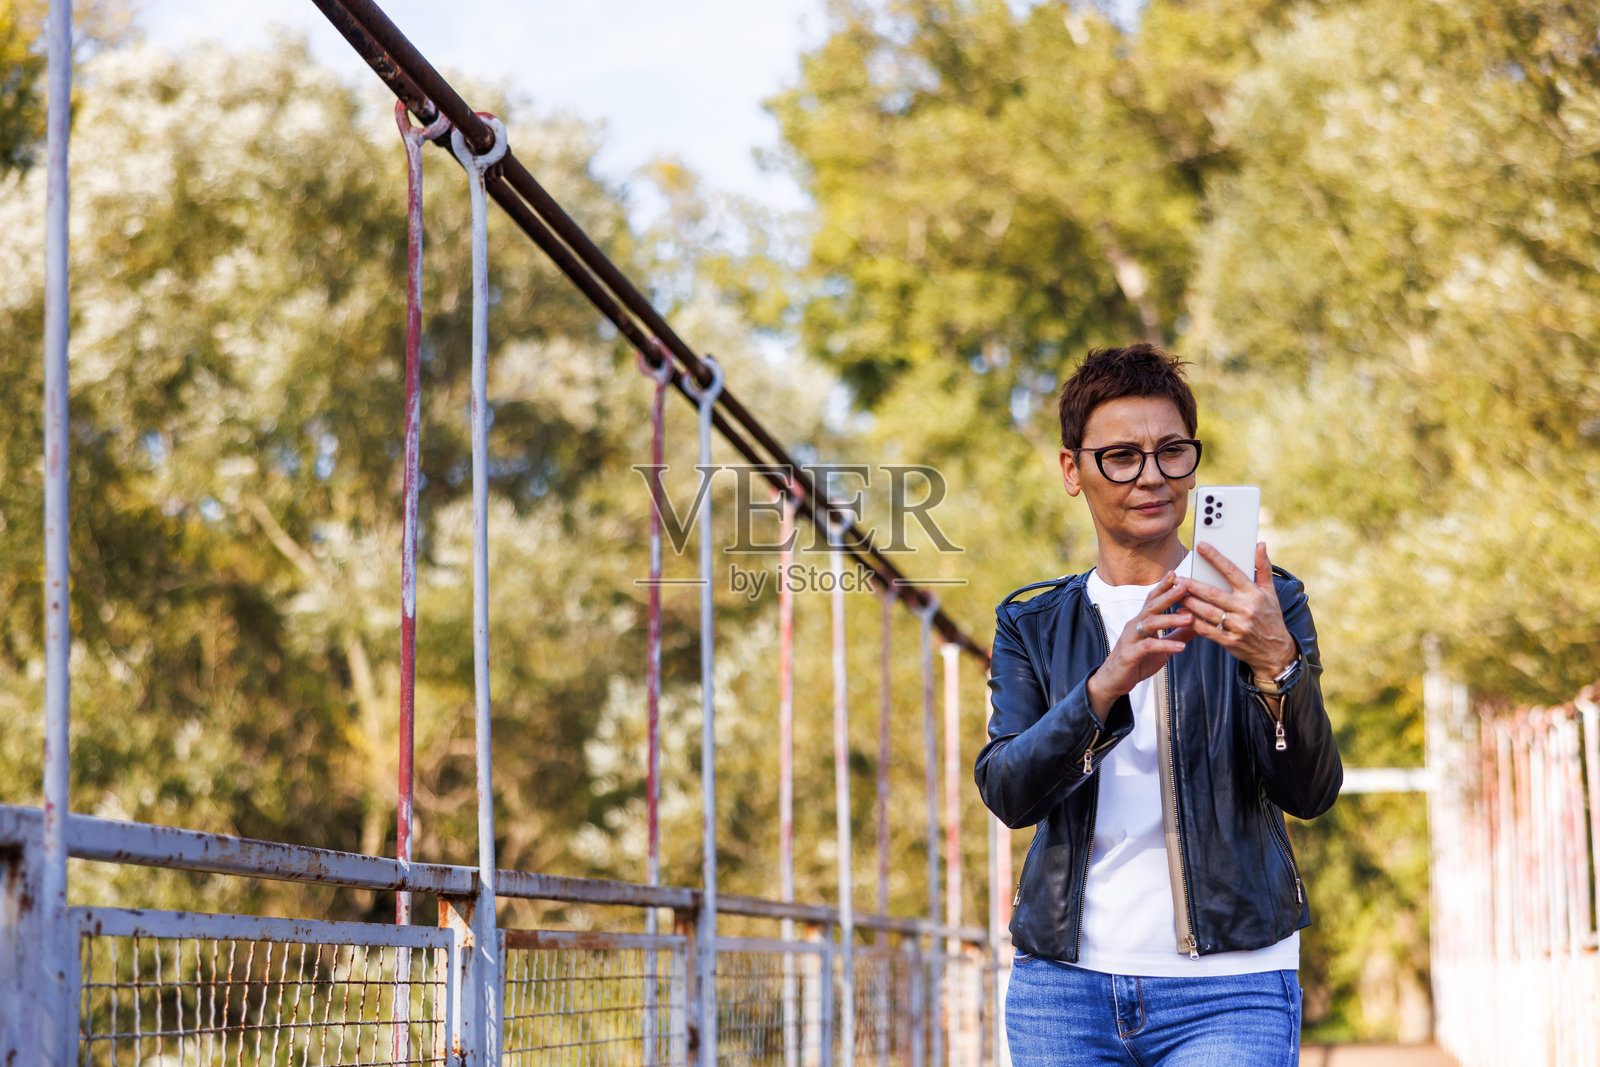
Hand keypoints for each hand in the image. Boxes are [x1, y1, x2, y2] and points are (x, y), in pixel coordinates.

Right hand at [1086, 573, 1194, 722]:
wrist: (1114, 680)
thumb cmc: (1137, 660)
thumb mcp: (1161, 647)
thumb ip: (1178, 634)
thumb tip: (1198, 624)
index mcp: (1142, 621)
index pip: (1153, 599)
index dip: (1164, 587)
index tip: (1178, 574)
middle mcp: (1135, 625)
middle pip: (1152, 606)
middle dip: (1168, 595)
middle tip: (1184, 586)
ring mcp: (1131, 638)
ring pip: (1150, 623)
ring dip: (1171, 619)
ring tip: (1189, 618)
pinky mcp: (1130, 654)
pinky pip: (1149, 647)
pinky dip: (1166, 646)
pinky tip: (1181, 647)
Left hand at [1178, 541, 1295, 677]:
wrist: (1275, 652)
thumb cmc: (1270, 617)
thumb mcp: (1270, 592)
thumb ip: (1263, 568)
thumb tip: (1260, 544)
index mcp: (1254, 594)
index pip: (1232, 571)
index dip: (1215, 558)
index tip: (1201, 546)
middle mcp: (1246, 609)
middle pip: (1213, 593)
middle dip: (1192, 585)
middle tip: (1177, 578)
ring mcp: (1237, 626)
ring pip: (1207, 612)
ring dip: (1188, 602)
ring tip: (1175, 593)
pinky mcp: (1229, 641)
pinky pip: (1206, 630)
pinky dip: (1192, 621)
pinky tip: (1181, 613)